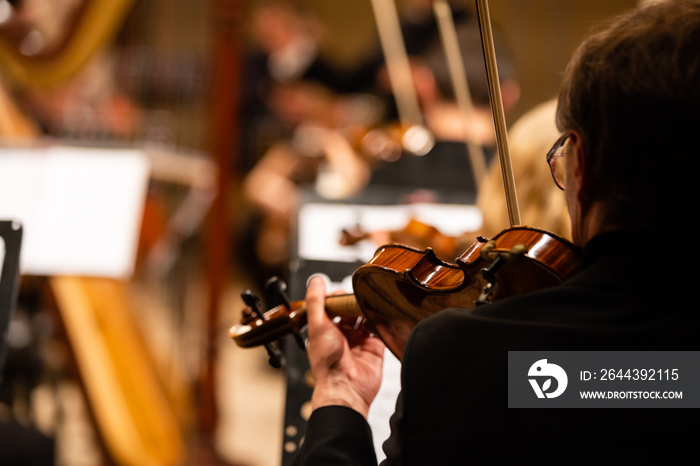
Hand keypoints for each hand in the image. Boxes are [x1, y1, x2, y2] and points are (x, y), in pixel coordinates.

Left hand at [305, 276, 384, 417]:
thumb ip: (316, 302)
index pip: (333, 305)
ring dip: (369, 310)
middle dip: (355, 302)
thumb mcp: (317, 326)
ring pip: (366, 317)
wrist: (346, 388)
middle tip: (360, 296)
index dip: (338, 296)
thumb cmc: (327, 362)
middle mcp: (342, 334)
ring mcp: (359, 340)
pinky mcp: (375, 347)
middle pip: (351, 309)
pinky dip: (381, 321)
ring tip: (371, 303)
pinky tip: (380, 314)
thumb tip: (316, 280)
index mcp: (326, 329)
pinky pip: (380, 329)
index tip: (343, 293)